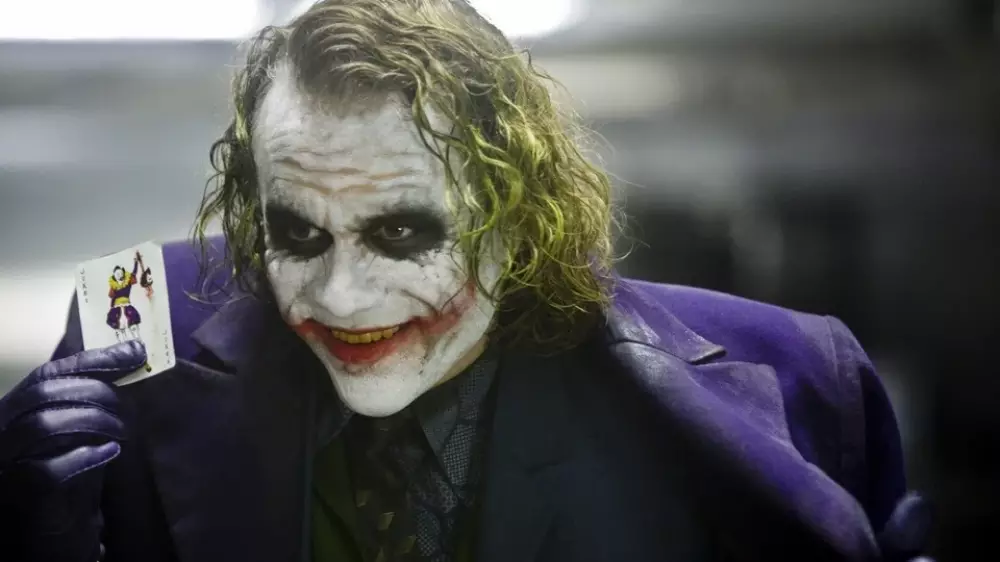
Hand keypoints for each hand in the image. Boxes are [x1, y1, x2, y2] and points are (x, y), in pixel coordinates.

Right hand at [0, 341, 145, 561]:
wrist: (55, 531)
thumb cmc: (70, 474)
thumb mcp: (82, 427)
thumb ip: (96, 395)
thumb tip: (134, 352)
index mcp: (15, 408)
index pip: (49, 372)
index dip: (93, 360)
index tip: (135, 353)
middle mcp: (2, 428)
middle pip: (45, 392)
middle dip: (95, 392)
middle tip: (128, 407)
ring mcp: (4, 460)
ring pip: (42, 423)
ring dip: (92, 420)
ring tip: (122, 433)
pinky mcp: (16, 491)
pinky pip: (45, 468)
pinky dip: (83, 457)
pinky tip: (109, 454)